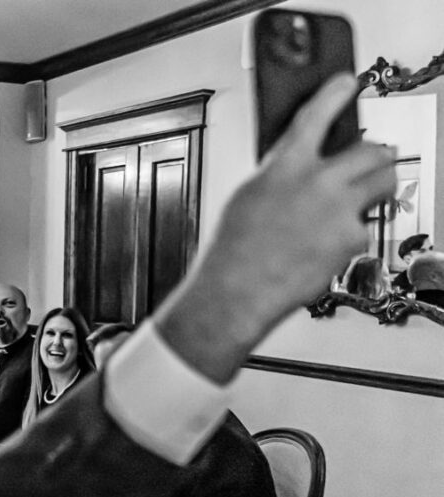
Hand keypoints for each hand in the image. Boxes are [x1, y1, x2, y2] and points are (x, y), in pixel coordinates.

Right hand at [156, 74, 396, 382]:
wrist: (237, 292)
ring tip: (360, 199)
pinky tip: (325, 245)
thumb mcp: (248, 196)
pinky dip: (350, 234)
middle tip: (371, 160)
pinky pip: (365, 227)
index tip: (346, 83)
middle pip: (373, 150)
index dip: (335, 93)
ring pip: (384, 182)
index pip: (316, 115)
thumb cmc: (233, 251)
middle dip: (376, 154)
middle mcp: (317, 182)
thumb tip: (302, 164)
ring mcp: (339, 210)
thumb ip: (280, 174)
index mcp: (284, 165)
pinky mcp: (351, 239)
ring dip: (377, 185)